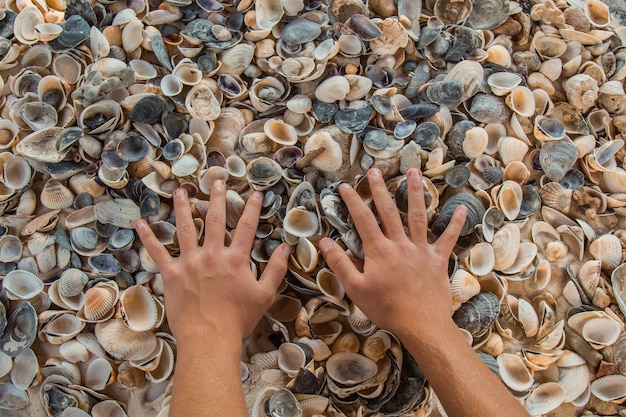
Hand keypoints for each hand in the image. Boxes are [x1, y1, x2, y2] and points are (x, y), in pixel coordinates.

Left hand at [135, 181, 290, 341]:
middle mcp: (212, 255)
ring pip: (185, 228)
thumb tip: (285, 248)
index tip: (255, 194)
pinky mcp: (172, 275)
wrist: (210, 338)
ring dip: (182, 208)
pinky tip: (140, 223)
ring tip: (180, 192)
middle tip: (216, 181)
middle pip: (214, 220)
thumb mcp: (265, 295)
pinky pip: (157, 253)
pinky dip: (148, 238)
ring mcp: (190, 263)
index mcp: (235, 260)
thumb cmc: (238, 319)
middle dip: (216, 198)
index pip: (246, 227)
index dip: (252, 208)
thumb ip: (276, 270)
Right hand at [319, 168, 466, 337]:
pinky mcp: (438, 260)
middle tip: (374, 171)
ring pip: (417, 216)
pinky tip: (462, 208)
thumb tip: (326, 242)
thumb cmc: (386, 308)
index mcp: (378, 250)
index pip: (363, 219)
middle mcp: (400, 244)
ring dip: (415, 193)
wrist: (421, 324)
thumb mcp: (356, 289)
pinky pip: (447, 239)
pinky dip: (455, 224)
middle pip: (388, 211)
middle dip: (380, 189)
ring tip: (413, 172)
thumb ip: (340, 264)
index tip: (344, 186)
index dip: (353, 201)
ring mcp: (421, 250)